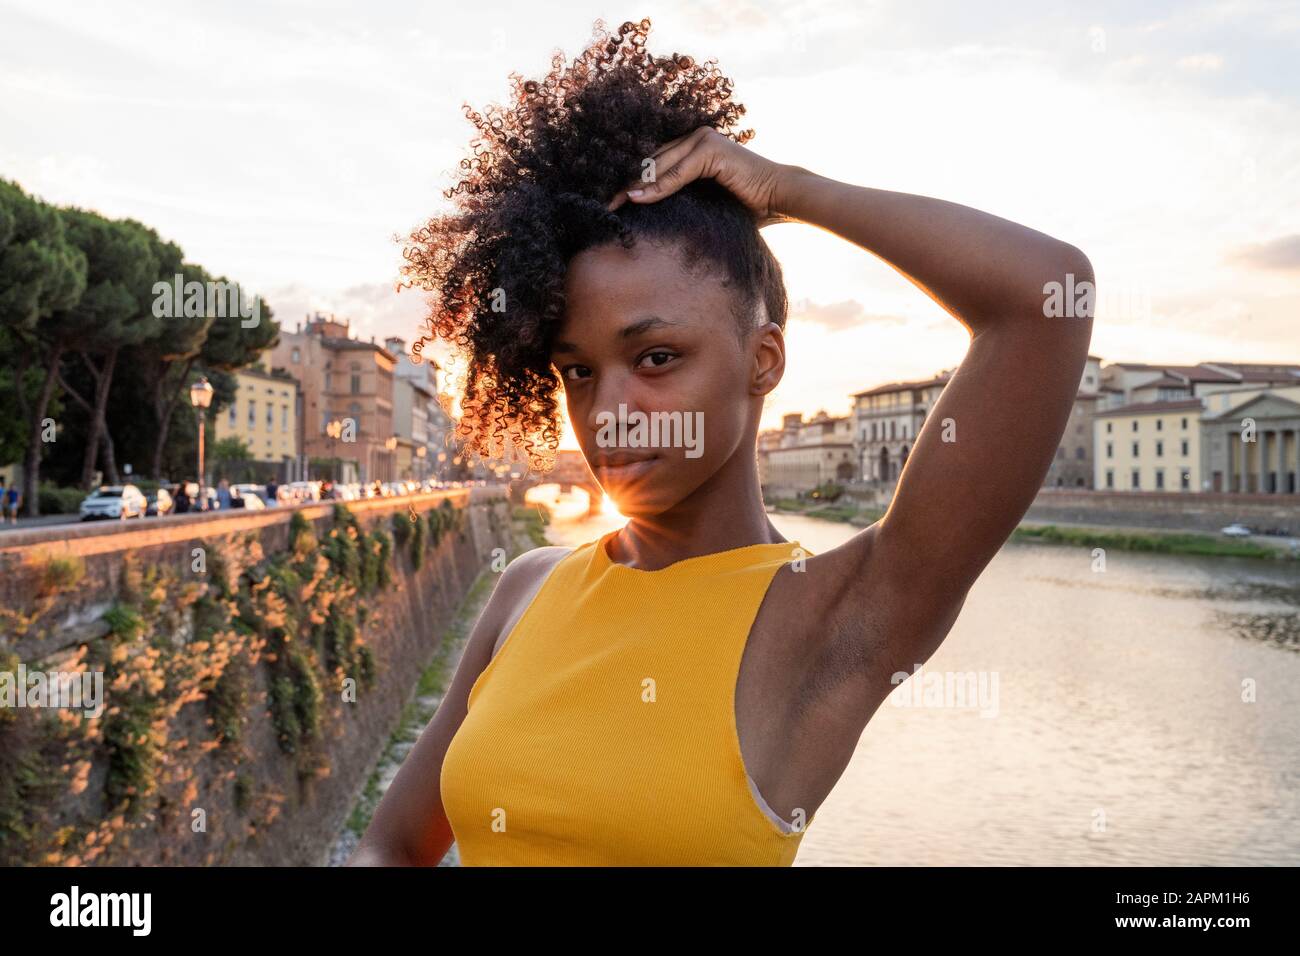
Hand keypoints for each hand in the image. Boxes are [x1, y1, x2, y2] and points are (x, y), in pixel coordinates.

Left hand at [605, 127, 800, 226]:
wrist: (780, 199)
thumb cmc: (747, 206)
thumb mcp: (705, 201)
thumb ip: (680, 198)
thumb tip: (647, 209)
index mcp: (693, 146)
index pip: (653, 161)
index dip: (631, 179)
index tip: (611, 200)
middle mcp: (696, 137)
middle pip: (650, 159)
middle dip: (625, 181)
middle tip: (603, 203)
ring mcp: (703, 139)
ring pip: (659, 164)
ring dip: (634, 185)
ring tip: (612, 203)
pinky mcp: (710, 149)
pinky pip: (676, 171)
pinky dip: (657, 187)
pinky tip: (637, 199)